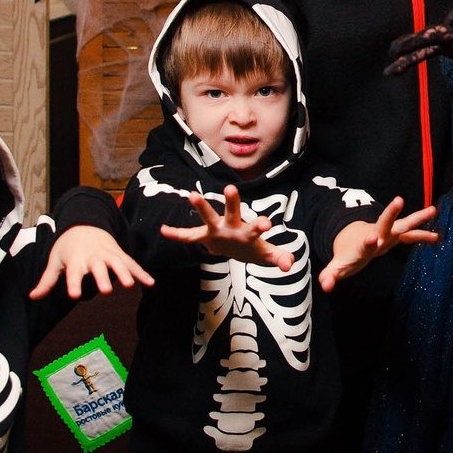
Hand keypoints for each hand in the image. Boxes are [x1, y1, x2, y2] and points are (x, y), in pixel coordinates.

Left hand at [31, 225, 153, 299]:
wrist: (84, 223)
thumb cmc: (67, 246)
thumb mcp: (55, 260)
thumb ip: (47, 281)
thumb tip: (32, 296)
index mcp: (75, 259)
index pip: (74, 273)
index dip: (74, 283)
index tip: (74, 295)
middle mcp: (92, 256)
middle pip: (98, 267)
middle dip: (103, 277)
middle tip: (106, 291)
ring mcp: (108, 253)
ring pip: (117, 263)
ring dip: (125, 273)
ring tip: (130, 286)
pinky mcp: (119, 253)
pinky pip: (131, 263)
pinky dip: (141, 272)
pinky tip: (150, 283)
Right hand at [159, 186, 294, 269]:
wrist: (236, 249)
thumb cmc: (253, 248)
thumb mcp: (266, 255)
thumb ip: (279, 258)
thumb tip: (290, 265)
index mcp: (248, 232)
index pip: (256, 227)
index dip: (261, 225)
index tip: (267, 223)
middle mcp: (232, 226)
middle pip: (232, 211)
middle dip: (232, 202)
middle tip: (231, 187)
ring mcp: (217, 230)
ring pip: (208, 217)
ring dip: (201, 207)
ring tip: (192, 194)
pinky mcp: (204, 237)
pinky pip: (187, 237)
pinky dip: (176, 234)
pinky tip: (163, 230)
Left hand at [318, 197, 439, 291]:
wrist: (354, 242)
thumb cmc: (347, 254)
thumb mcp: (338, 267)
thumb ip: (331, 275)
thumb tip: (324, 285)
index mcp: (363, 243)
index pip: (366, 241)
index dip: (369, 240)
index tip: (373, 238)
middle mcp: (378, 234)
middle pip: (385, 223)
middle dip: (391, 213)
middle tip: (399, 200)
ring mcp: (388, 233)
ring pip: (403, 224)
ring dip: (417, 218)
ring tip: (432, 210)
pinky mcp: (396, 236)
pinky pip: (411, 236)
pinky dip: (423, 236)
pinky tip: (437, 237)